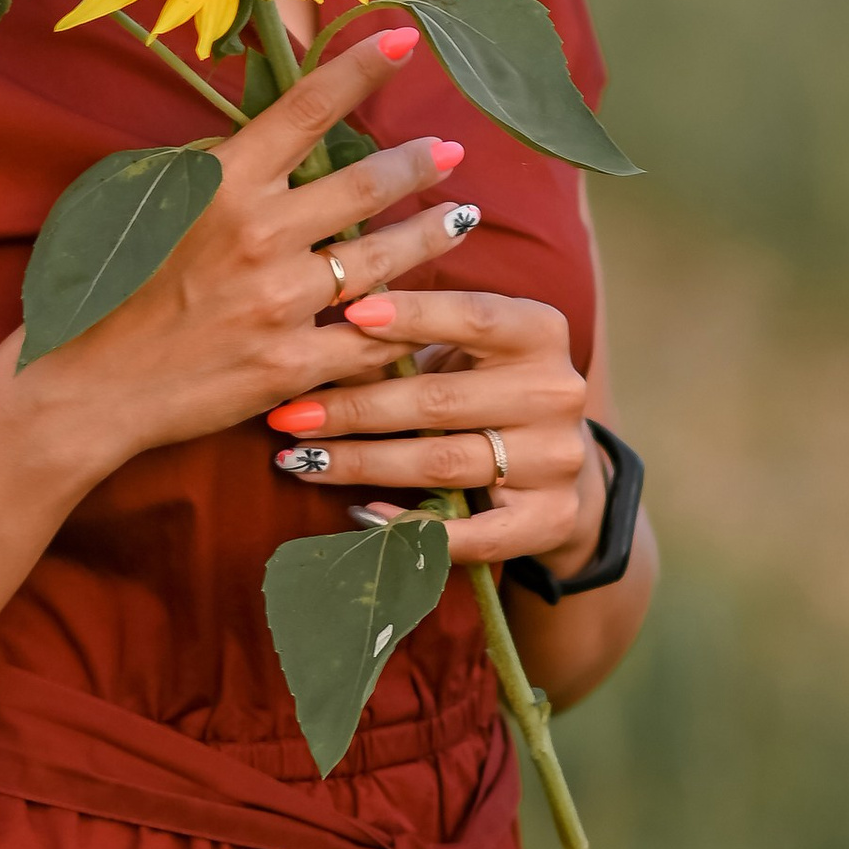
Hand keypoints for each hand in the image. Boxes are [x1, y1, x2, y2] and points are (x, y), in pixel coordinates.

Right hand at [34, 30, 478, 473]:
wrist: (85, 386)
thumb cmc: (111, 286)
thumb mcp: (149, 201)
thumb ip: (215, 167)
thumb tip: (271, 135)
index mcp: (221, 184)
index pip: (305, 108)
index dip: (360, 68)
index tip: (405, 38)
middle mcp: (258, 235)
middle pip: (364, 185)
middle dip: (417, 163)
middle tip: (450, 151)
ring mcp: (279, 302)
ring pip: (383, 260)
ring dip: (431, 234)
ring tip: (461, 217)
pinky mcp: (291, 364)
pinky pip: (369, 339)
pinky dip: (403, 324)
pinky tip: (426, 312)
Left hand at [260, 286, 602, 577]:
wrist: (556, 458)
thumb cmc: (483, 386)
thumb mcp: (459, 350)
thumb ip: (407, 338)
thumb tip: (322, 333)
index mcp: (539, 331)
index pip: (473, 316)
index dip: (412, 315)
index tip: (348, 314)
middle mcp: (556, 392)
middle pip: (439, 400)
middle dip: (354, 408)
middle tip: (291, 414)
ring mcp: (556, 459)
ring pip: (442, 462)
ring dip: (361, 464)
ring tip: (302, 460)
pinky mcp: (550, 518)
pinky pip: (472, 533)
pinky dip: (411, 527)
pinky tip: (360, 515)